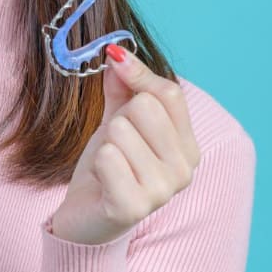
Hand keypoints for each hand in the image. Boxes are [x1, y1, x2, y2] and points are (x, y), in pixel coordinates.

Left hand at [50, 46, 200, 245]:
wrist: (84, 218)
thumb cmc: (107, 168)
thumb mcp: (118, 121)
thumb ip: (124, 87)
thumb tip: (118, 52)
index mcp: (187, 147)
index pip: (169, 93)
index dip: (137, 74)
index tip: (115, 64)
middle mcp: (184, 170)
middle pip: (146, 107)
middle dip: (118, 120)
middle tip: (114, 147)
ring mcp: (161, 191)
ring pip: (122, 130)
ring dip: (105, 145)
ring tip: (107, 167)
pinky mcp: (133, 207)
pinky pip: (108, 157)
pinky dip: (97, 163)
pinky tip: (101, 182)